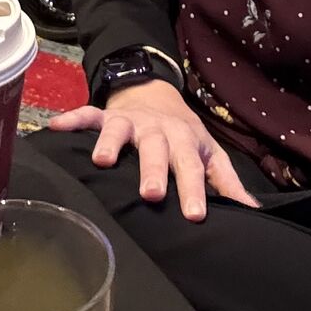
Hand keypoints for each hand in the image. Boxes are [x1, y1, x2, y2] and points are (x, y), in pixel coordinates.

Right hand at [46, 80, 258, 220]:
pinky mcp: (106, 115)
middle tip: (150, 194)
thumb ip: (227, 182)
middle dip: (153, 170)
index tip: (195, 216)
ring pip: (120, 130)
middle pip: (157, 149)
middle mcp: (158, 130)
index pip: (193, 167)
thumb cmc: (185, 136)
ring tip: (101, 162)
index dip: (194, 190)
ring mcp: (130, 121)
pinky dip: (73, 119)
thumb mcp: (209, 154)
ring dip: (111, 143)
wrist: (157, 94)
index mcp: (186, 141)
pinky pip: (88, 114)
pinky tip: (56, 128)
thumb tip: (254, 214)